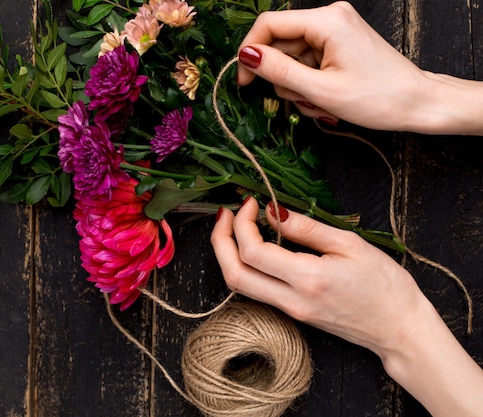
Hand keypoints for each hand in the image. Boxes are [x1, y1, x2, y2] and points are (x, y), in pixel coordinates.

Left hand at [210, 197, 425, 355]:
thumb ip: (306, 228)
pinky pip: (254, 290)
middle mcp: (291, 300)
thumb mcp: (350, 245)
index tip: (252, 202)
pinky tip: (252, 246)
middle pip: (233, 273)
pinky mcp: (291, 314)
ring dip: (227, 254)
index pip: (253, 251)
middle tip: (227, 213)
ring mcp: (289, 311)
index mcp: (308, 279)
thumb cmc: (384, 284)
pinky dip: (244, 266)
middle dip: (220, 240)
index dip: (243, 223)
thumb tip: (272, 210)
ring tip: (234, 226)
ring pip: (238, 285)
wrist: (399, 328)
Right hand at [236, 1, 482, 133]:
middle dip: (284, 78)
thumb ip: (279, 71)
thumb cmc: (378, 98)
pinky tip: (326, 99)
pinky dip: (310, 85)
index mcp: (327, 20)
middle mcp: (330, 18)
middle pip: (280, 44)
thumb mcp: (320, 90)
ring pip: (292, 58)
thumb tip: (245, 56)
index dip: (250, 53)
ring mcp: (335, 31)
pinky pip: (308, 63)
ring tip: (321, 103)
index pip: (269, 25)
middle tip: (303, 101)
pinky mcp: (338, 44)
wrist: (418, 104)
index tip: (243, 82)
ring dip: (298, 87)